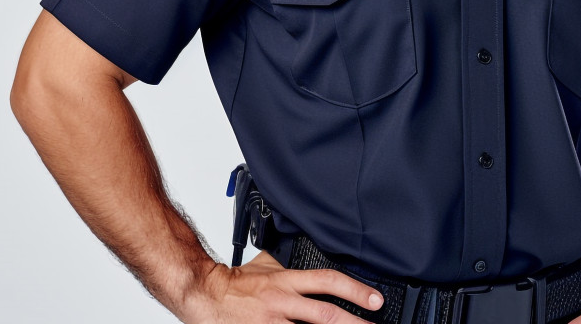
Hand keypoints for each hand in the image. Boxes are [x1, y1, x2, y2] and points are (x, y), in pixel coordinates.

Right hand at [183, 250, 384, 323]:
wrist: (206, 294)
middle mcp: (283, 302)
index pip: (328, 281)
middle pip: (326, 315)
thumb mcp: (267, 264)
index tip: (375, 299)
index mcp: (286, 280)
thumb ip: (289, 267)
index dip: (355, 290)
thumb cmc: (235, 281)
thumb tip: (309, 265)